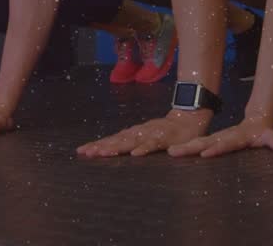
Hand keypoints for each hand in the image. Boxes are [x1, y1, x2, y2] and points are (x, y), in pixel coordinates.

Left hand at [77, 109, 212, 157]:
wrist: (190, 118)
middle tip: (86, 153)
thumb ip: (132, 142)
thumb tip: (112, 147)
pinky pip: (153, 144)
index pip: (113, 139)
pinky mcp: (165, 138)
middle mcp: (140, 132)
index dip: (98, 144)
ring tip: (103, 153)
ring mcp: (151, 134)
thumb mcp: (147, 136)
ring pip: (131, 141)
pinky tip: (135, 154)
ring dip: (117, 147)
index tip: (82, 151)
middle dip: (101, 146)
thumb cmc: (167, 131)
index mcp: (134, 133)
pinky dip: (144, 148)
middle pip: (117, 140)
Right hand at [168, 117, 272, 157]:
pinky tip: (173, 152)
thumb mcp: (269, 135)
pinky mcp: (212, 141)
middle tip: (174, 152)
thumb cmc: (262, 132)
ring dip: (184, 148)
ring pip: (197, 143)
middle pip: (205, 142)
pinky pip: (197, 145)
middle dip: (190, 147)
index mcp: (235, 137)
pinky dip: (185, 148)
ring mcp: (216, 138)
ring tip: (170, 152)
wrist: (255, 121)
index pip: (225, 144)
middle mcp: (223, 136)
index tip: (204, 155)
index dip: (216, 149)